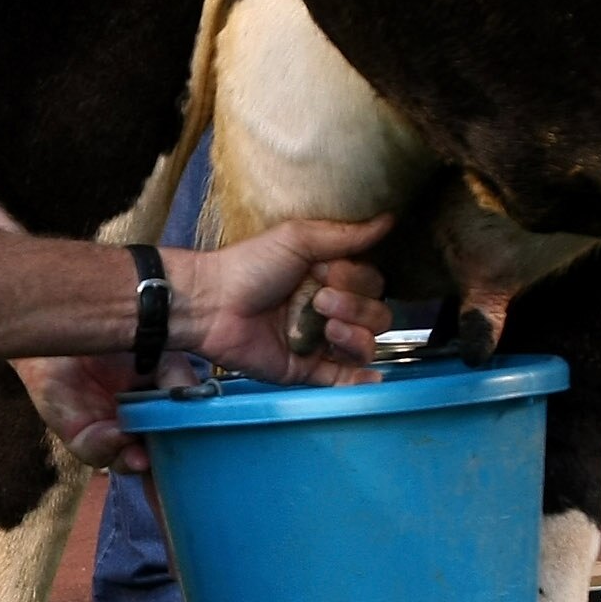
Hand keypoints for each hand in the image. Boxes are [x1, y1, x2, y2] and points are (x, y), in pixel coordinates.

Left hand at [24, 216, 395, 472]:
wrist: (211, 304)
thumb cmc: (249, 266)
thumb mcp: (298, 239)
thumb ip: (345, 235)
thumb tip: (390, 220)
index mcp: (330, 277)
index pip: (373, 283)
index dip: (358, 280)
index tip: (328, 273)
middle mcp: (330, 310)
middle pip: (376, 315)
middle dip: (355, 307)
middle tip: (320, 300)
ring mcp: (320, 342)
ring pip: (366, 346)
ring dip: (355, 336)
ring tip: (325, 329)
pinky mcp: (307, 370)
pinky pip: (344, 380)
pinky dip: (361, 381)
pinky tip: (370, 377)